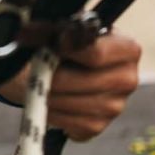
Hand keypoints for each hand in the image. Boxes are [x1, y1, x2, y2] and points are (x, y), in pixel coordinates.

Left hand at [0, 33, 141, 140]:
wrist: (61, 67)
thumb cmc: (63, 41)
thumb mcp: (60, 28)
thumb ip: (51, 28)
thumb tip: (27, 32)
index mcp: (128, 49)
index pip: (97, 54)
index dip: (68, 49)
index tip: (50, 45)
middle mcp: (128, 80)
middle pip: (84, 82)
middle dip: (55, 75)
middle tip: (35, 67)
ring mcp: (115, 107)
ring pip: (75, 104)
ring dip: (49, 94)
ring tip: (37, 80)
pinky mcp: (97, 126)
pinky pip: (70, 123)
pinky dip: (52, 112)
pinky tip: (46, 97)